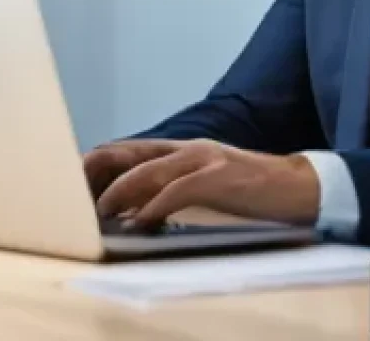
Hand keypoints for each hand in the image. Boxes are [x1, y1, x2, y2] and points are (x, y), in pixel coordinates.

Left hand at [82, 138, 320, 227]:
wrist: (297, 186)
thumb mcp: (206, 183)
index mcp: (181, 150)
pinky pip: (179, 190)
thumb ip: (174, 187)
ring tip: (99, 213)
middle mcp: (187, 149)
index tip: (73, 184)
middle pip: (129, 154)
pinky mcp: (219, 177)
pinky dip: (155, 206)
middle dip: (98, 173)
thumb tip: (137, 210)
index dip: (98, 165)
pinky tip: (141, 221)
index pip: (128, 151)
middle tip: (72, 194)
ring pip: (149, 171)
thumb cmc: (249, 190)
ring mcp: (203, 159)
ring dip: (120, 193)